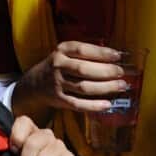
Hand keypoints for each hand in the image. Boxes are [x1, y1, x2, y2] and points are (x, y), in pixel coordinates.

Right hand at [14, 41, 128, 119]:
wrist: (34, 83)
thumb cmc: (58, 66)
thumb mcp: (65, 53)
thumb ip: (85, 53)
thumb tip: (114, 57)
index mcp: (61, 50)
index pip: (83, 50)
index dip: (101, 53)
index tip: (118, 56)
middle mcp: (58, 66)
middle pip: (84, 69)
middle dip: (107, 71)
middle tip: (122, 73)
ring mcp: (57, 83)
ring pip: (84, 87)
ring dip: (105, 88)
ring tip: (121, 86)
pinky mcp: (59, 99)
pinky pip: (78, 104)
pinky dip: (93, 105)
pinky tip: (107, 104)